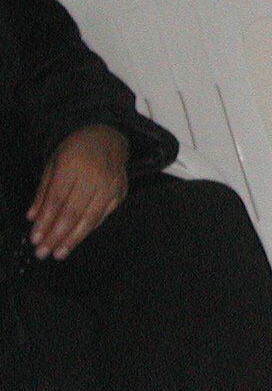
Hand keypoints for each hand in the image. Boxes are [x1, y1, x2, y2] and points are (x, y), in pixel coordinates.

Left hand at [28, 124, 128, 260]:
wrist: (108, 138)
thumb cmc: (76, 150)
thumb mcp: (52, 164)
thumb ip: (43, 192)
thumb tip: (33, 218)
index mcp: (73, 166)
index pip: (57, 200)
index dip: (45, 222)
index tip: (35, 239)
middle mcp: (95, 176)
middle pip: (73, 213)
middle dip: (56, 236)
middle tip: (44, 253)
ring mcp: (111, 185)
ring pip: (90, 218)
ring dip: (73, 238)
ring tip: (60, 253)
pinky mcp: (121, 192)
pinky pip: (103, 215)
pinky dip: (89, 228)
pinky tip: (77, 238)